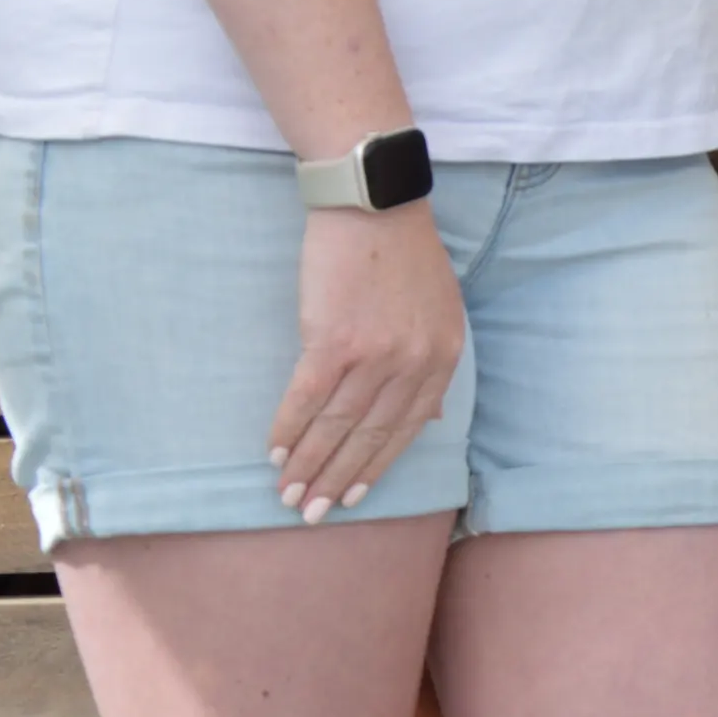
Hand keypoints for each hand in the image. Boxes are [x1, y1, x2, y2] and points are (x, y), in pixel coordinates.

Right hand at [269, 202, 464, 521]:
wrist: (375, 204)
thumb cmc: (403, 253)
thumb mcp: (441, 309)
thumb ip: (433, 363)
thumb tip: (430, 419)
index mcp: (443, 357)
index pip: (407, 429)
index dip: (376, 467)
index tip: (352, 497)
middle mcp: (413, 362)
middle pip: (370, 436)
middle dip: (338, 480)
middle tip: (311, 512)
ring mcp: (375, 354)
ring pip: (336, 426)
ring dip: (308, 464)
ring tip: (287, 493)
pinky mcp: (334, 341)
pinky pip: (307, 400)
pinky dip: (288, 430)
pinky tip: (274, 452)